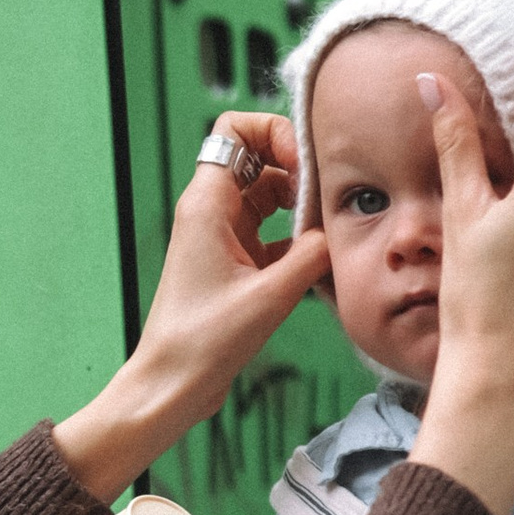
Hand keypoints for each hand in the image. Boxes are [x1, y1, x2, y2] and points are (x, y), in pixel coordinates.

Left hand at [55, 113, 327, 502]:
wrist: (171, 386)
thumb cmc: (203, 342)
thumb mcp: (271, 295)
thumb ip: (313, 254)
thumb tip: (342, 232)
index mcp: (207, 203)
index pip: (237, 128)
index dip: (275, 132)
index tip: (305, 164)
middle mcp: (212, 211)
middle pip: (259, 158)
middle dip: (298, 170)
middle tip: (326, 201)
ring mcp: (222, 237)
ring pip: (269, 196)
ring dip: (301, 208)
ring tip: (327, 233)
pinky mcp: (233, 264)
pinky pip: (272, 233)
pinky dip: (296, 241)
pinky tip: (320, 264)